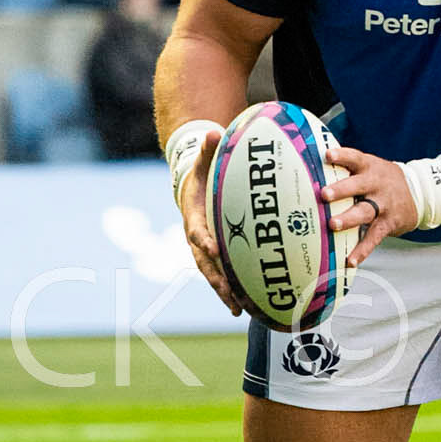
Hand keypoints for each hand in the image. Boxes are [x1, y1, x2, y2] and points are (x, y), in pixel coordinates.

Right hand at [178, 126, 241, 314]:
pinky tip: (250, 307)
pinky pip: (225, 275)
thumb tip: (212, 131)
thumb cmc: (200, 174)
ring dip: (225, 292)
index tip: (214, 249)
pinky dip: (234, 291)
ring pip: (213, 275)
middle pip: (204, 263)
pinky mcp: (216, 256)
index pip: (197, 231)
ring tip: (239, 310)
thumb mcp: (202, 160)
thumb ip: (208, 149)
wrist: (190, 189)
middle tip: (228, 292)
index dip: (204, 241)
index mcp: (193, 217)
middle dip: (215, 279)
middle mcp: (197, 239)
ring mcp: (206, 251)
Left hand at [322, 144, 418, 269]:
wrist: (418, 192)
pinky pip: (373, 238)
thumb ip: (347, 167)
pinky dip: (362, 250)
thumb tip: (311, 161)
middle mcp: (376, 185)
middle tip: (325, 195)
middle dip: (341, 190)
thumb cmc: (381, 179)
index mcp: (369, 167)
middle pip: (358, 186)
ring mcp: (383, 205)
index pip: (355, 158)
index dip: (342, 156)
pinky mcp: (387, 224)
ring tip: (333, 225)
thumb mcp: (370, 166)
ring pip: (365, 212)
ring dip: (348, 219)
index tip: (328, 155)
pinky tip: (350, 260)